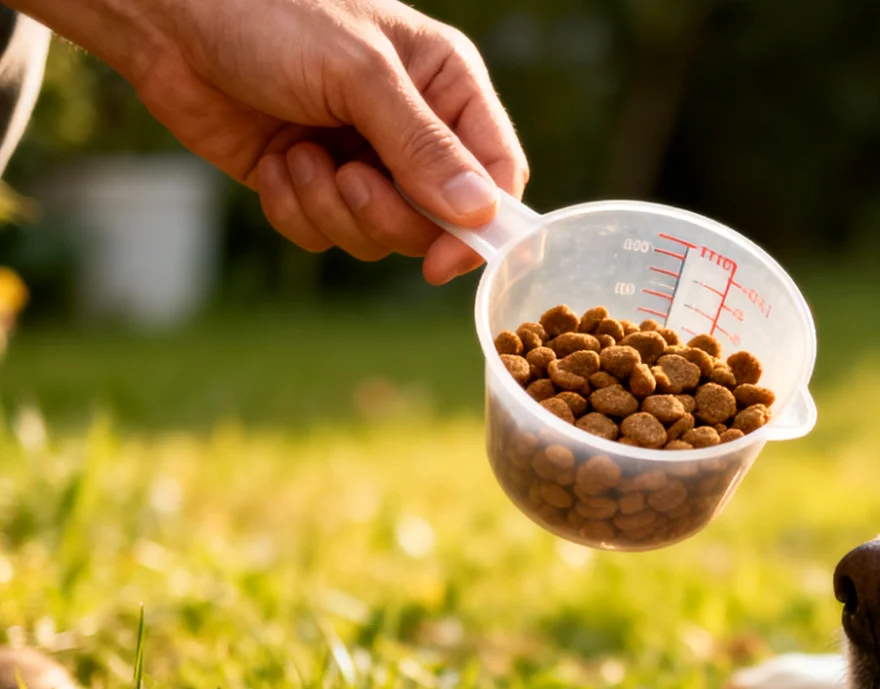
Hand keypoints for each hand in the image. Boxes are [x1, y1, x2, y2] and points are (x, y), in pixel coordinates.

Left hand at [22, 0, 526, 282]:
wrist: (168, 18)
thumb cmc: (270, 17)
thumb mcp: (358, 74)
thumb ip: (422, 146)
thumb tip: (479, 214)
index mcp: (448, 85)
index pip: (498, 174)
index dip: (480, 227)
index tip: (441, 260)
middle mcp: (414, 129)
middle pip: (439, 221)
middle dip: (386, 214)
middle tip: (347, 179)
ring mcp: (363, 159)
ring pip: (379, 235)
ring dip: (331, 208)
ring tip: (296, 155)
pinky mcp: (311, 183)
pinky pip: (325, 235)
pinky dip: (294, 209)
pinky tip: (273, 163)